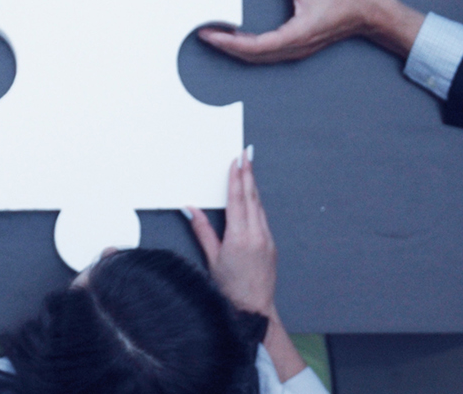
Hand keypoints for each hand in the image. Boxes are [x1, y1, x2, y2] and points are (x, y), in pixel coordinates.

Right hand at [183, 153, 275, 315]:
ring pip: (259, 206)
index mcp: (239, 236)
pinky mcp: (271, 244)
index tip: (236, 161)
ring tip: (249, 169)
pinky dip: (257, 203)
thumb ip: (202, 230)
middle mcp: (256, 234)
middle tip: (247, 154)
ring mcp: (267, 239)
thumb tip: (190, 208)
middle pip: (251, 197)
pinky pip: (263, 218)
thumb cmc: (230, 287)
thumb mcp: (212, 258)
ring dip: (253, 186)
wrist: (254, 308)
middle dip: (248, 174)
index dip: (236, 178)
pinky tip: (254, 197)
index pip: (237, 199)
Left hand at [199, 0, 424, 63]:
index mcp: (295, 35)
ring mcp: (296, 49)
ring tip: (217, 36)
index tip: (210, 34)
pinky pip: (269, 51)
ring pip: (260, 56)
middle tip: (203, 34)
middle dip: (226, 46)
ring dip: (237, 48)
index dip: (229, 41)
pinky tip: (240, 36)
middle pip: (252, 56)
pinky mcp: (299, 44)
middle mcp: (293, 47)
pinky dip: (250, 47)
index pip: (254, 45)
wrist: (371, 11)